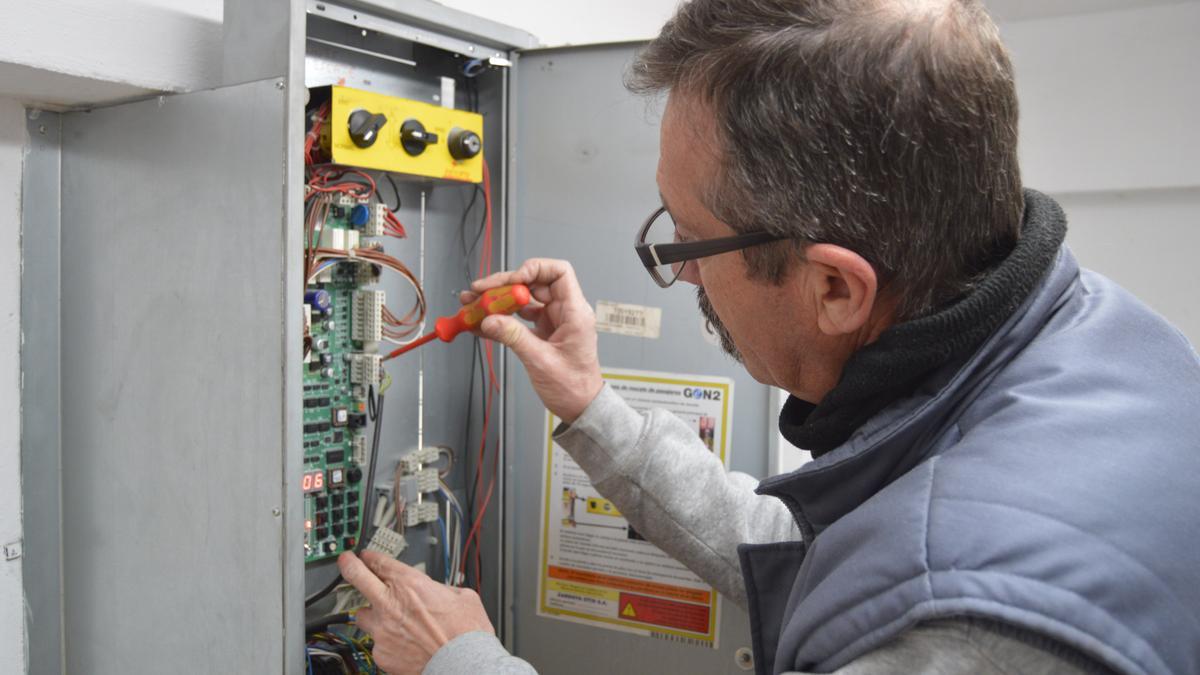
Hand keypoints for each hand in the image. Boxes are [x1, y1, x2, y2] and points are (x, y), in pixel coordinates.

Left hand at [338, 551, 492, 674]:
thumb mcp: (462, 596)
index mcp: (411, 584)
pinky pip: (376, 641)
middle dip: (349, 566)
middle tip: (346, 563)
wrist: (462, 664)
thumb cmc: (466, 634)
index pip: (380, 562)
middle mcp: (391, 605)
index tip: (366, 557)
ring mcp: (382, 630)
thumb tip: (436, 591)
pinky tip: (402, 643)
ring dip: (373, 613)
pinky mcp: (381, 653)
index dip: (370, 557)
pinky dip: (386, 640)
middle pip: (357, 577)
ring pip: (363, 615)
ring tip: (389, 619)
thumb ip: (440, 589)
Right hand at [465, 258, 603, 422]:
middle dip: (504, 286)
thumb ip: (514, 337)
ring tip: (473, 303)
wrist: (580, 407)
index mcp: (574, 313)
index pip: (559, 272)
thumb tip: (490, 320)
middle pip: (533, 284)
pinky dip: (499, 318)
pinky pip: (518, 318)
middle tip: (480, 292)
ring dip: (497, 301)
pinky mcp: (542, 331)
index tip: (511, 281)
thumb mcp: (541, 361)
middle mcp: (564, 312)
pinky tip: (480, 321)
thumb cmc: (575, 387)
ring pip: (522, 299)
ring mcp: (552, 321)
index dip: (534, 270)